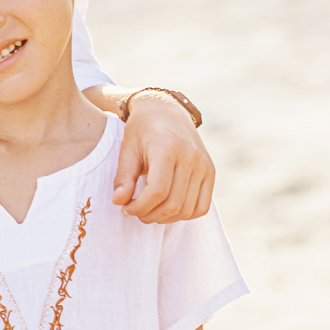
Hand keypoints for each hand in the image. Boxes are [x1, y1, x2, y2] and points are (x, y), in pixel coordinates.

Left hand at [111, 92, 212, 222]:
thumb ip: (124, 177)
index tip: (125, 208)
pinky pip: (202, 206)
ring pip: (187, 209)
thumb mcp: (127, 149)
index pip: (157, 191)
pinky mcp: (210, 171)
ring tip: (149, 211)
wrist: (165, 111)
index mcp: (167, 148)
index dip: (139, 206)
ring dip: (166, 218)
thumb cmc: (142, 130)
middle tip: (134, 212)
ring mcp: (204, 165)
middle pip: (173, 203)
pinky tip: (167, 209)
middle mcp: (190, 156)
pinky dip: (185, 214)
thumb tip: (118, 202)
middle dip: (150, 214)